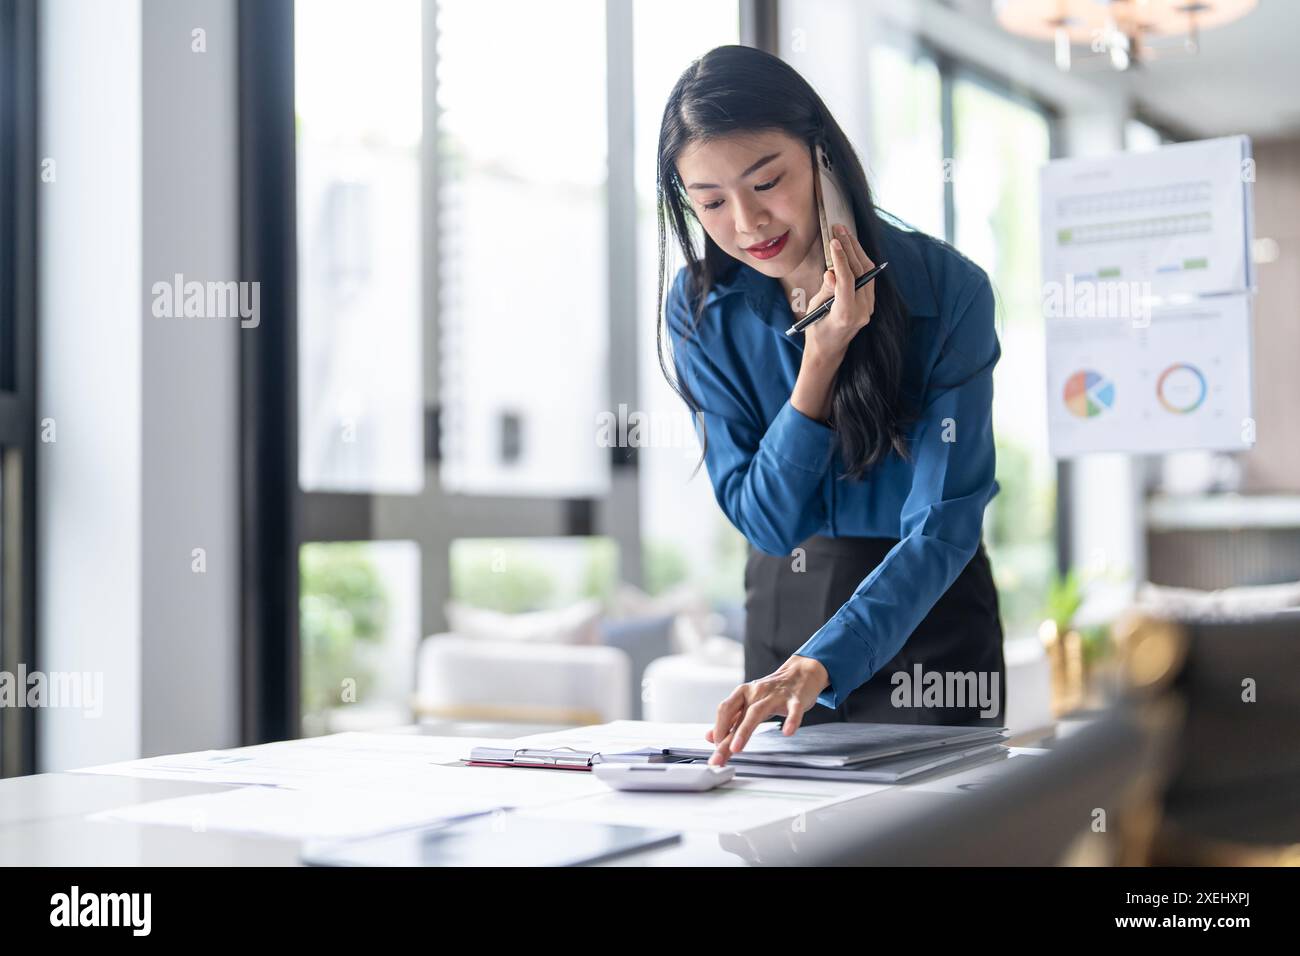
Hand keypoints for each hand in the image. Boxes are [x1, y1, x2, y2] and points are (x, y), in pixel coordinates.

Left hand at [704, 655, 829, 766]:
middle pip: (739, 714)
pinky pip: (793, 710)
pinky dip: (791, 720)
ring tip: (737, 748)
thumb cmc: (772, 691)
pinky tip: (787, 732)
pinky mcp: (795, 699)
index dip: (718, 729)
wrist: (800, 673)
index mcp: (743, 693)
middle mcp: (757, 692)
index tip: (715, 748)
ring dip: (745, 730)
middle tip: (718, 756)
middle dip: (727, 737)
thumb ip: (731, 720)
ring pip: (758, 712)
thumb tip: (710, 737)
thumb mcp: (749, 702)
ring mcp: (776, 695)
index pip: (725, 710)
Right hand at [802, 223, 876, 361]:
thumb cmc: (817, 330)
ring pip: (867, 272)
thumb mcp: (816, 309)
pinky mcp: (869, 303)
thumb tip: (832, 271)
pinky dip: (859, 260)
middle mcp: (862, 311)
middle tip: (838, 229)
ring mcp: (869, 307)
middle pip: (860, 272)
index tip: (833, 241)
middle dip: (849, 248)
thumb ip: (826, 290)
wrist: (828, 350)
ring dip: (856, 250)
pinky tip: (851, 248)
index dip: (840, 259)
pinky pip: (867, 277)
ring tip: (844, 233)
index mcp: (846, 315)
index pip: (848, 281)